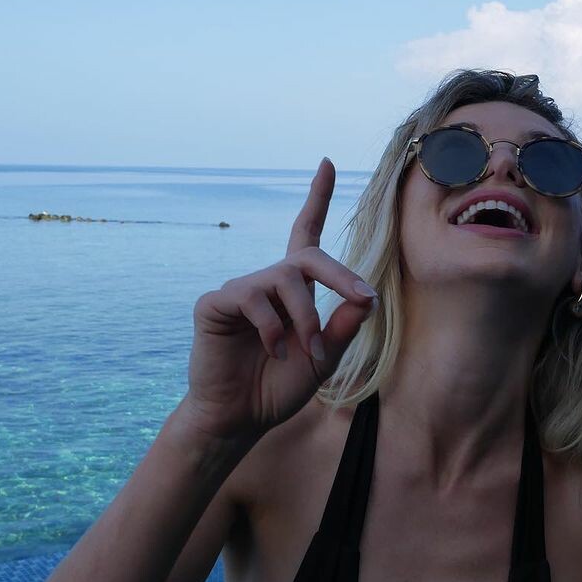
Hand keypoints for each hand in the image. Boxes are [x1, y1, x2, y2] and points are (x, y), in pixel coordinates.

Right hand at [180, 157, 380, 443]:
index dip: (316, 198)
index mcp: (292, 290)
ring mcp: (240, 289)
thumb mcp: (323, 360)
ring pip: (285, 280)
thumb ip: (343, 329)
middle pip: (307, 256)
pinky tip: (274, 350)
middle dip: (339, 276)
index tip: (326, 163)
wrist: (238, 418)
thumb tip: (365, 298)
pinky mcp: (216, 302)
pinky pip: (252, 297)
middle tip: (363, 299)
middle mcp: (266, 282)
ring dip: (306, 317)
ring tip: (307, 351)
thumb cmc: (278, 388)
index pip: (305, 235)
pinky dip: (272, 326)